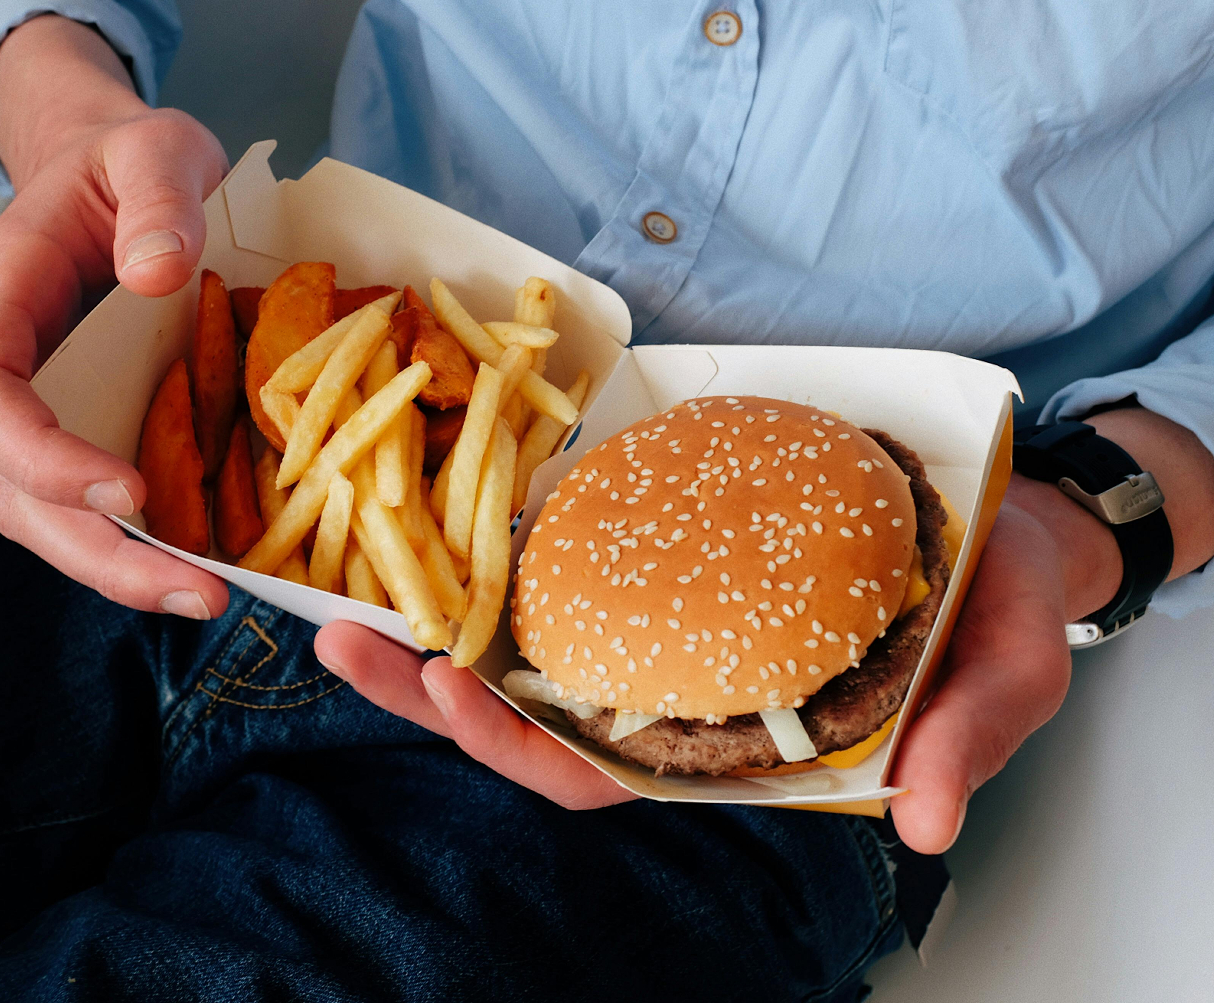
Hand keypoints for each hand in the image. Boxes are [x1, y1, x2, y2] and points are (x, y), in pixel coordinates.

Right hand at [0, 16, 229, 618]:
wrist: (128, 171)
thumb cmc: (134, 158)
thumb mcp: (156, 147)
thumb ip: (157, 194)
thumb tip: (157, 271)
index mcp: (5, 295)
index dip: (36, 454)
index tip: (122, 489)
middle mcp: (13, 365)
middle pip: (11, 487)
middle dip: (92, 550)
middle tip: (188, 589)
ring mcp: (51, 406)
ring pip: (50, 514)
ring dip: (121, 568)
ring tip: (205, 598)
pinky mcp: (98, 427)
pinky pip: (102, 503)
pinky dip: (148, 543)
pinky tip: (214, 567)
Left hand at [320, 407, 1213, 832]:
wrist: (1006, 527)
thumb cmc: (994, 610)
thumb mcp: (1002, 677)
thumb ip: (963, 745)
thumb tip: (930, 824)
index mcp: (733, 748)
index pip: (604, 775)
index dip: (521, 749)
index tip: (453, 691)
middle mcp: (679, 698)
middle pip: (531, 717)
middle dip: (432, 692)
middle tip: (346, 644)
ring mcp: (663, 632)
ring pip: (531, 650)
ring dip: (438, 627)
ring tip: (353, 597)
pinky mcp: (663, 564)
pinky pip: (569, 575)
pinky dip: (501, 563)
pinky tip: (440, 533)